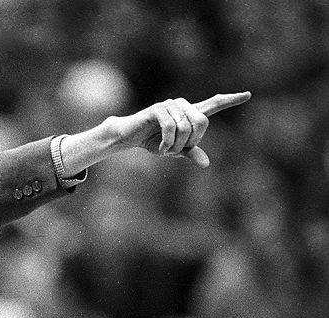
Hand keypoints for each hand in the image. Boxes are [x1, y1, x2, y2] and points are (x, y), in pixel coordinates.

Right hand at [108, 92, 250, 167]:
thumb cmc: (152, 141)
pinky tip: (161, 148)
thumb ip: (190, 152)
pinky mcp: (158, 109)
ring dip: (176, 145)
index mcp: (190, 114)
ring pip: (186, 127)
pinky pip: (171, 127)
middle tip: (177, 150)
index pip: (214, 104)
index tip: (248, 94)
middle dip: (192, 141)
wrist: (129, 136)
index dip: (231, 100)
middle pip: (203, 121)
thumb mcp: (174, 150)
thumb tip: (205, 164)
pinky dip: (167, 143)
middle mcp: (183, 105)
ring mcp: (170, 105)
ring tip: (165, 149)